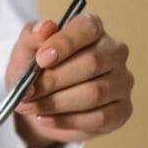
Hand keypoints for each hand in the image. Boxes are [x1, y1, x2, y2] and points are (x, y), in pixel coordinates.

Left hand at [6, 13, 133, 147]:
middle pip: (91, 64)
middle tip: (26, 92)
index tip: (41, 59)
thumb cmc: (35, 71)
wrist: (38, 102)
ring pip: (94, 93)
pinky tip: (45, 119)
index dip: (65, 43)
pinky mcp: (122, 110)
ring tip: (29, 106)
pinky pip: (99, 117)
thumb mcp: (25, 52)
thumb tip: (46, 27)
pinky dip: (66, 120)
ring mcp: (122, 82)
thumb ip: (31, 37)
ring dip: (55, 103)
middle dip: (53, 81)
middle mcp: (114, 52)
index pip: (87, 28)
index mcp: (91, 29)